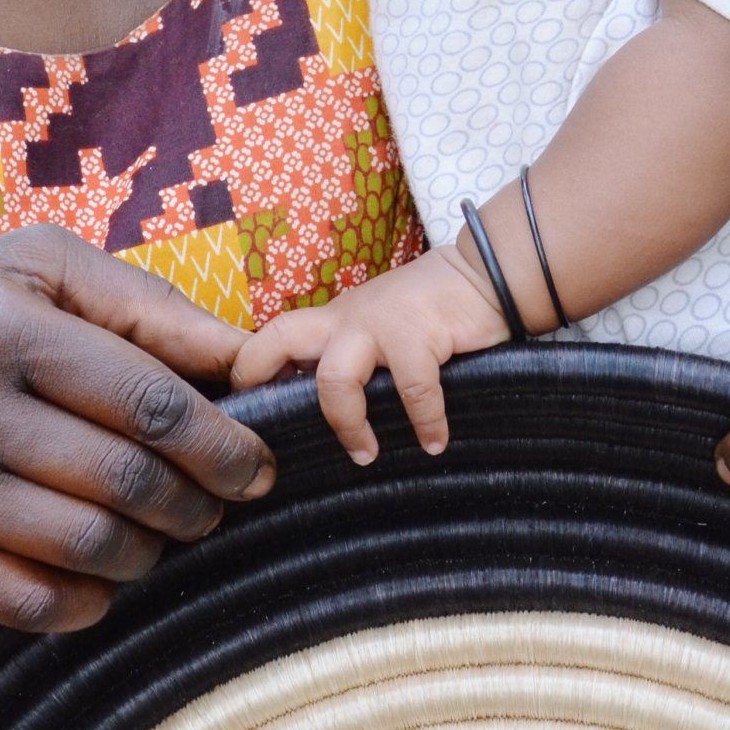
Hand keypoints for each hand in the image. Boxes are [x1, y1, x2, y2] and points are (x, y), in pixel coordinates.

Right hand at [0, 224, 275, 632]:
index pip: (146, 399)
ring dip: (153, 550)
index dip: (221, 442)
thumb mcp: (33, 270)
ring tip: (166, 529)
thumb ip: (142, 303)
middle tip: (221, 501)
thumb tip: (243, 355)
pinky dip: (92, 600)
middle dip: (198, 502)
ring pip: (89, 546)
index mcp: (1, 320)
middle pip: (127, 478)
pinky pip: (33, 603)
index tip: (258, 464)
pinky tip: (108, 573)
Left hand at [230, 247, 509, 464]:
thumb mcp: (379, 330)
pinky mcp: (417, 332)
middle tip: (270, 431)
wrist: (483, 274)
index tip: (246, 412)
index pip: (271, 337)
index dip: (250, 370)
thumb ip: (353, 359)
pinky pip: (412, 389)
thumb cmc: (430, 312)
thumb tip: (323, 416)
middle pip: (280, 339)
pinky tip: (435, 443)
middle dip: (261, 378)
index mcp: (332, 321)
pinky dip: (425, 423)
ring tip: (367, 456)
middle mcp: (346, 318)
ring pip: (335, 378)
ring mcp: (378, 323)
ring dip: (348, 425)